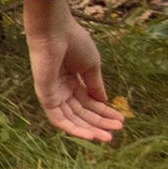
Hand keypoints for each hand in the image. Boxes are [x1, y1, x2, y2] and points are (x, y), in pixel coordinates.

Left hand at [21, 0, 129, 144]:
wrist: (55, 31)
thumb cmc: (74, 42)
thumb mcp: (91, 66)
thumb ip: (96, 86)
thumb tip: (104, 102)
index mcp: (72, 79)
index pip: (89, 101)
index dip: (105, 111)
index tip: (121, 120)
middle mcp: (62, 88)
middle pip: (82, 112)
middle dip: (100, 122)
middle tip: (118, 130)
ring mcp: (53, 93)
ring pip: (72, 119)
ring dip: (90, 129)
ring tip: (108, 137)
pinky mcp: (45, 97)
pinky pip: (58, 118)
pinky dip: (74, 129)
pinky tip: (90, 135)